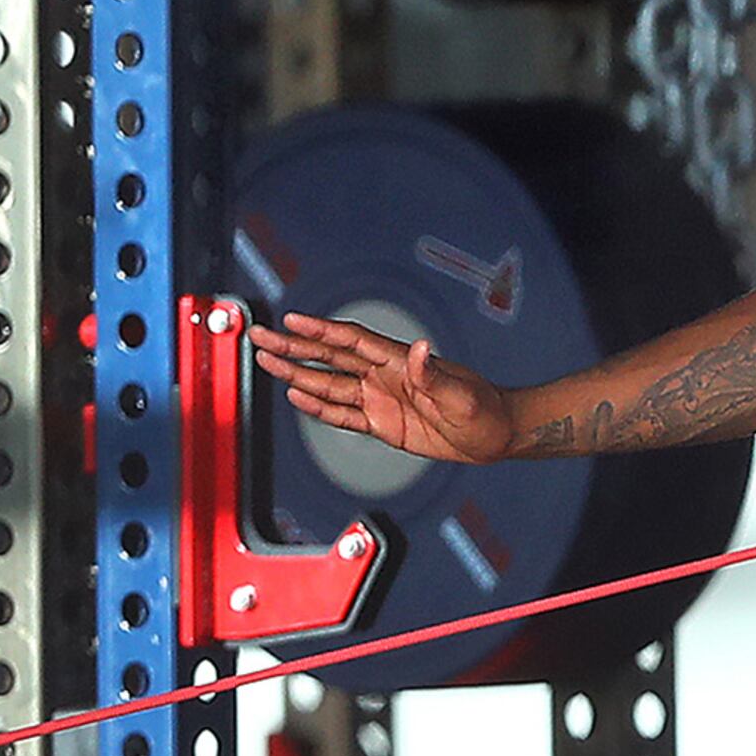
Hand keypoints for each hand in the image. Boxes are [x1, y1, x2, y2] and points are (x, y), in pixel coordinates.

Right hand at [246, 311, 518, 463]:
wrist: (494, 435)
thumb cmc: (484, 409)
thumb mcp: (461, 394)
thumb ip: (435, 375)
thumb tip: (420, 351)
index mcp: (399, 362)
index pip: (351, 341)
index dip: (320, 331)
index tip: (292, 320)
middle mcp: (383, 376)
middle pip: (328, 357)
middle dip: (293, 347)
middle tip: (261, 336)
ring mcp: (380, 399)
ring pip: (328, 384)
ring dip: (297, 374)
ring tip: (266, 363)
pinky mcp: (382, 424)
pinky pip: (342, 414)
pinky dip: (318, 406)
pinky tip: (296, 397)